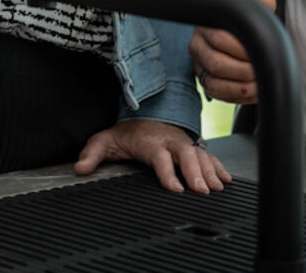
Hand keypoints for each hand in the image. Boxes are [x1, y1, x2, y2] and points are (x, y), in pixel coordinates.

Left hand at [74, 119, 231, 193]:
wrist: (144, 114)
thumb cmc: (126, 133)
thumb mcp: (105, 140)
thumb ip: (92, 154)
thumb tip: (79, 168)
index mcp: (150, 142)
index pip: (159, 157)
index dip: (167, 172)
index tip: (175, 188)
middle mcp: (170, 141)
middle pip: (185, 155)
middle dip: (195, 172)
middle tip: (202, 191)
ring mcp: (183, 143)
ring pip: (200, 155)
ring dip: (210, 171)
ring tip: (217, 188)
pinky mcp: (192, 147)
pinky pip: (208, 156)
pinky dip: (218, 167)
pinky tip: (226, 180)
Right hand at [189, 0, 276, 104]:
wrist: (236, 35)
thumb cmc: (242, 21)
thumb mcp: (249, 7)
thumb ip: (258, 3)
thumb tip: (267, 1)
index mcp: (207, 24)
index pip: (220, 38)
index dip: (243, 49)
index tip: (261, 52)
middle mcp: (198, 45)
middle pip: (216, 63)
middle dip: (244, 70)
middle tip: (262, 71)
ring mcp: (199, 65)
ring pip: (213, 82)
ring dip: (240, 87)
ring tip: (260, 85)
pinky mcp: (204, 81)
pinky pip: (216, 94)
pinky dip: (237, 96)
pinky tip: (253, 92)